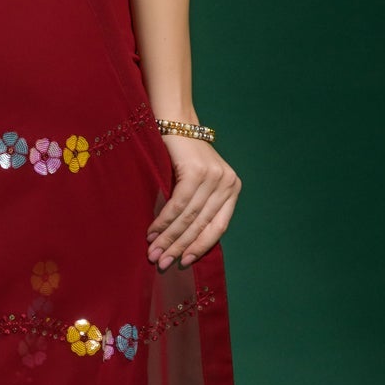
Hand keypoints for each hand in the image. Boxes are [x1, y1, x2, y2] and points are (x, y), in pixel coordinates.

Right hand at [146, 132, 241, 269]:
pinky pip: (179, 205)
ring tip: (154, 252)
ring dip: (169, 238)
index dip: (201, 247)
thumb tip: (184, 243)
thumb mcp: (198, 181)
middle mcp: (227, 183)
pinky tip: (152, 232)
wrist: (175, 120)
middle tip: (162, 263)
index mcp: (232, 188)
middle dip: (180, 247)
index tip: (184, 262)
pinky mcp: (197, 172)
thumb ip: (199, 206)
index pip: (219, 227)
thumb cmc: (182, 154)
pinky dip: (164, 222)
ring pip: (189, 218)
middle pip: (202, 225)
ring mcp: (214, 177)